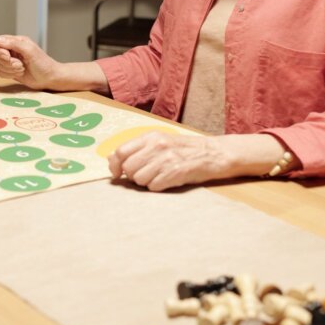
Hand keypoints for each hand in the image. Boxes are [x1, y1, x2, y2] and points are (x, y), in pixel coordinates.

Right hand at [0, 35, 61, 88]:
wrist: (49, 78)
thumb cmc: (43, 63)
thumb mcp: (30, 50)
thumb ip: (13, 44)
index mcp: (16, 41)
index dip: (0, 51)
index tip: (9, 57)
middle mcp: (11, 50)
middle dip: (6, 62)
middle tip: (19, 64)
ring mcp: (10, 61)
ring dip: (9, 69)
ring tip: (21, 69)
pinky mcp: (9, 71)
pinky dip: (9, 75)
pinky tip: (19, 74)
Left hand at [107, 132, 232, 191]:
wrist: (214, 153)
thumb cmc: (184, 150)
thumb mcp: (159, 142)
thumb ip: (136, 149)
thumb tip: (110, 159)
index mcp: (150, 137)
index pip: (120, 152)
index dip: (114, 166)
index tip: (117, 174)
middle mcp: (156, 145)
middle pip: (128, 168)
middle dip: (133, 176)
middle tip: (147, 174)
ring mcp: (166, 158)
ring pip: (139, 179)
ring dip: (147, 182)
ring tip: (160, 176)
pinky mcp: (176, 172)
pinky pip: (154, 186)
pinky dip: (159, 187)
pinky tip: (168, 180)